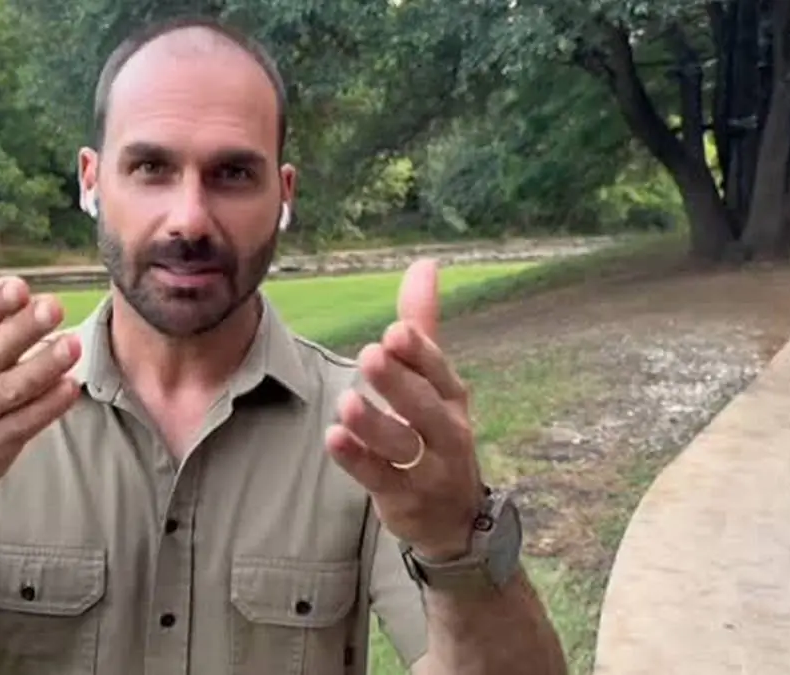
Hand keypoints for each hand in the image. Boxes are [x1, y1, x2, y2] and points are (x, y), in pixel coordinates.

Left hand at [325, 258, 483, 560]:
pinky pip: (381, 479)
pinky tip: (334, 439)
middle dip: (399, 382)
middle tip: (371, 355)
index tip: (395, 331)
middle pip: (425, 406)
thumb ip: (422, 324)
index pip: (439, 370)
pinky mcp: (403, 497)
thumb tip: (424, 264)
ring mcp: (428, 468)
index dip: (419, 353)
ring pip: (403, 445)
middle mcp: (447, 431)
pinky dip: (358, 461)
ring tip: (348, 401)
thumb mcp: (434, 379)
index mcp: (452, 395)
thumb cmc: (436, 431)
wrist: (455, 515)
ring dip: (375, 423)